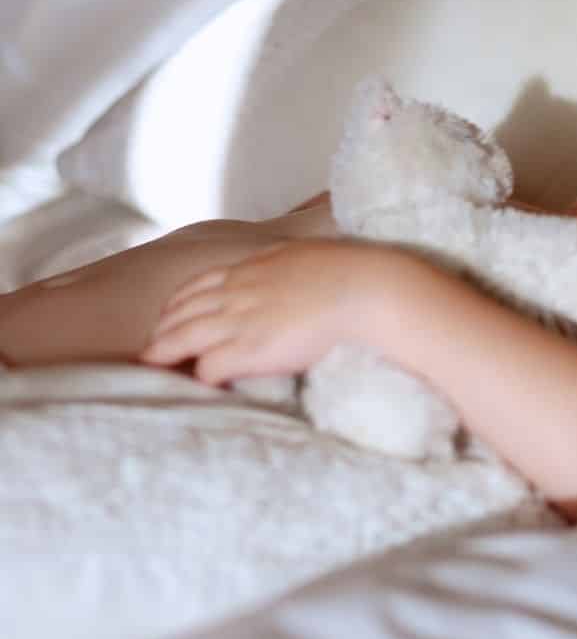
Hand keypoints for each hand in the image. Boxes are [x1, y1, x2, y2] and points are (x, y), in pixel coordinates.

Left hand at [142, 239, 399, 384]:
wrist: (362, 287)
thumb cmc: (347, 270)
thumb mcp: (304, 254)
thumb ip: (285, 264)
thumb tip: (290, 267)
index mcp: (250, 268)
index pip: (198, 285)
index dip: (179, 303)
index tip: (171, 315)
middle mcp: (237, 292)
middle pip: (181, 312)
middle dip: (162, 330)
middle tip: (151, 347)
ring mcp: (241, 320)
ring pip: (182, 338)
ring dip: (164, 353)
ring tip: (153, 366)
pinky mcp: (250, 349)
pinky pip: (209, 367)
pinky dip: (200, 377)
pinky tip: (199, 385)